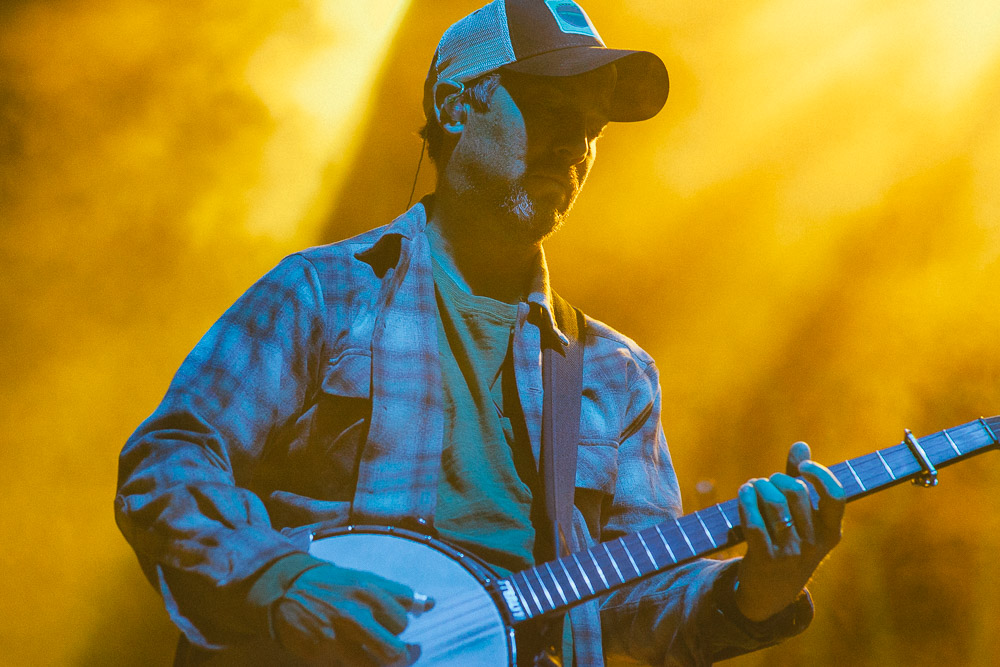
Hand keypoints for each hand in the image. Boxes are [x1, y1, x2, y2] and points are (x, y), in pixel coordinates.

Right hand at [273, 563, 427, 666]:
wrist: (285, 590)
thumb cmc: (331, 584)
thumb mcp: (364, 578)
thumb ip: (398, 593)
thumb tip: (431, 604)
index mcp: (366, 592)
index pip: (403, 620)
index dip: (402, 625)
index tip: (396, 625)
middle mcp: (353, 616)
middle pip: (394, 652)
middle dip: (402, 655)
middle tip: (403, 653)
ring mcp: (336, 640)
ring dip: (383, 664)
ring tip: (383, 658)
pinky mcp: (322, 658)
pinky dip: (360, 665)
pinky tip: (358, 657)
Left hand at [734, 441, 844, 621]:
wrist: (771, 593)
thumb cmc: (788, 543)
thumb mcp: (802, 519)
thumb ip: (802, 481)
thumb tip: (801, 445)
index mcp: (830, 532)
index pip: (835, 497)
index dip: (819, 474)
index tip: (802, 467)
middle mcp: (813, 544)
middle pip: (796, 493)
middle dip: (777, 478)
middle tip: (766, 482)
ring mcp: (790, 553)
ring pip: (773, 504)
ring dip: (758, 487)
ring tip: (752, 486)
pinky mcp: (764, 559)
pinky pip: (753, 522)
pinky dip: (746, 501)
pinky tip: (743, 492)